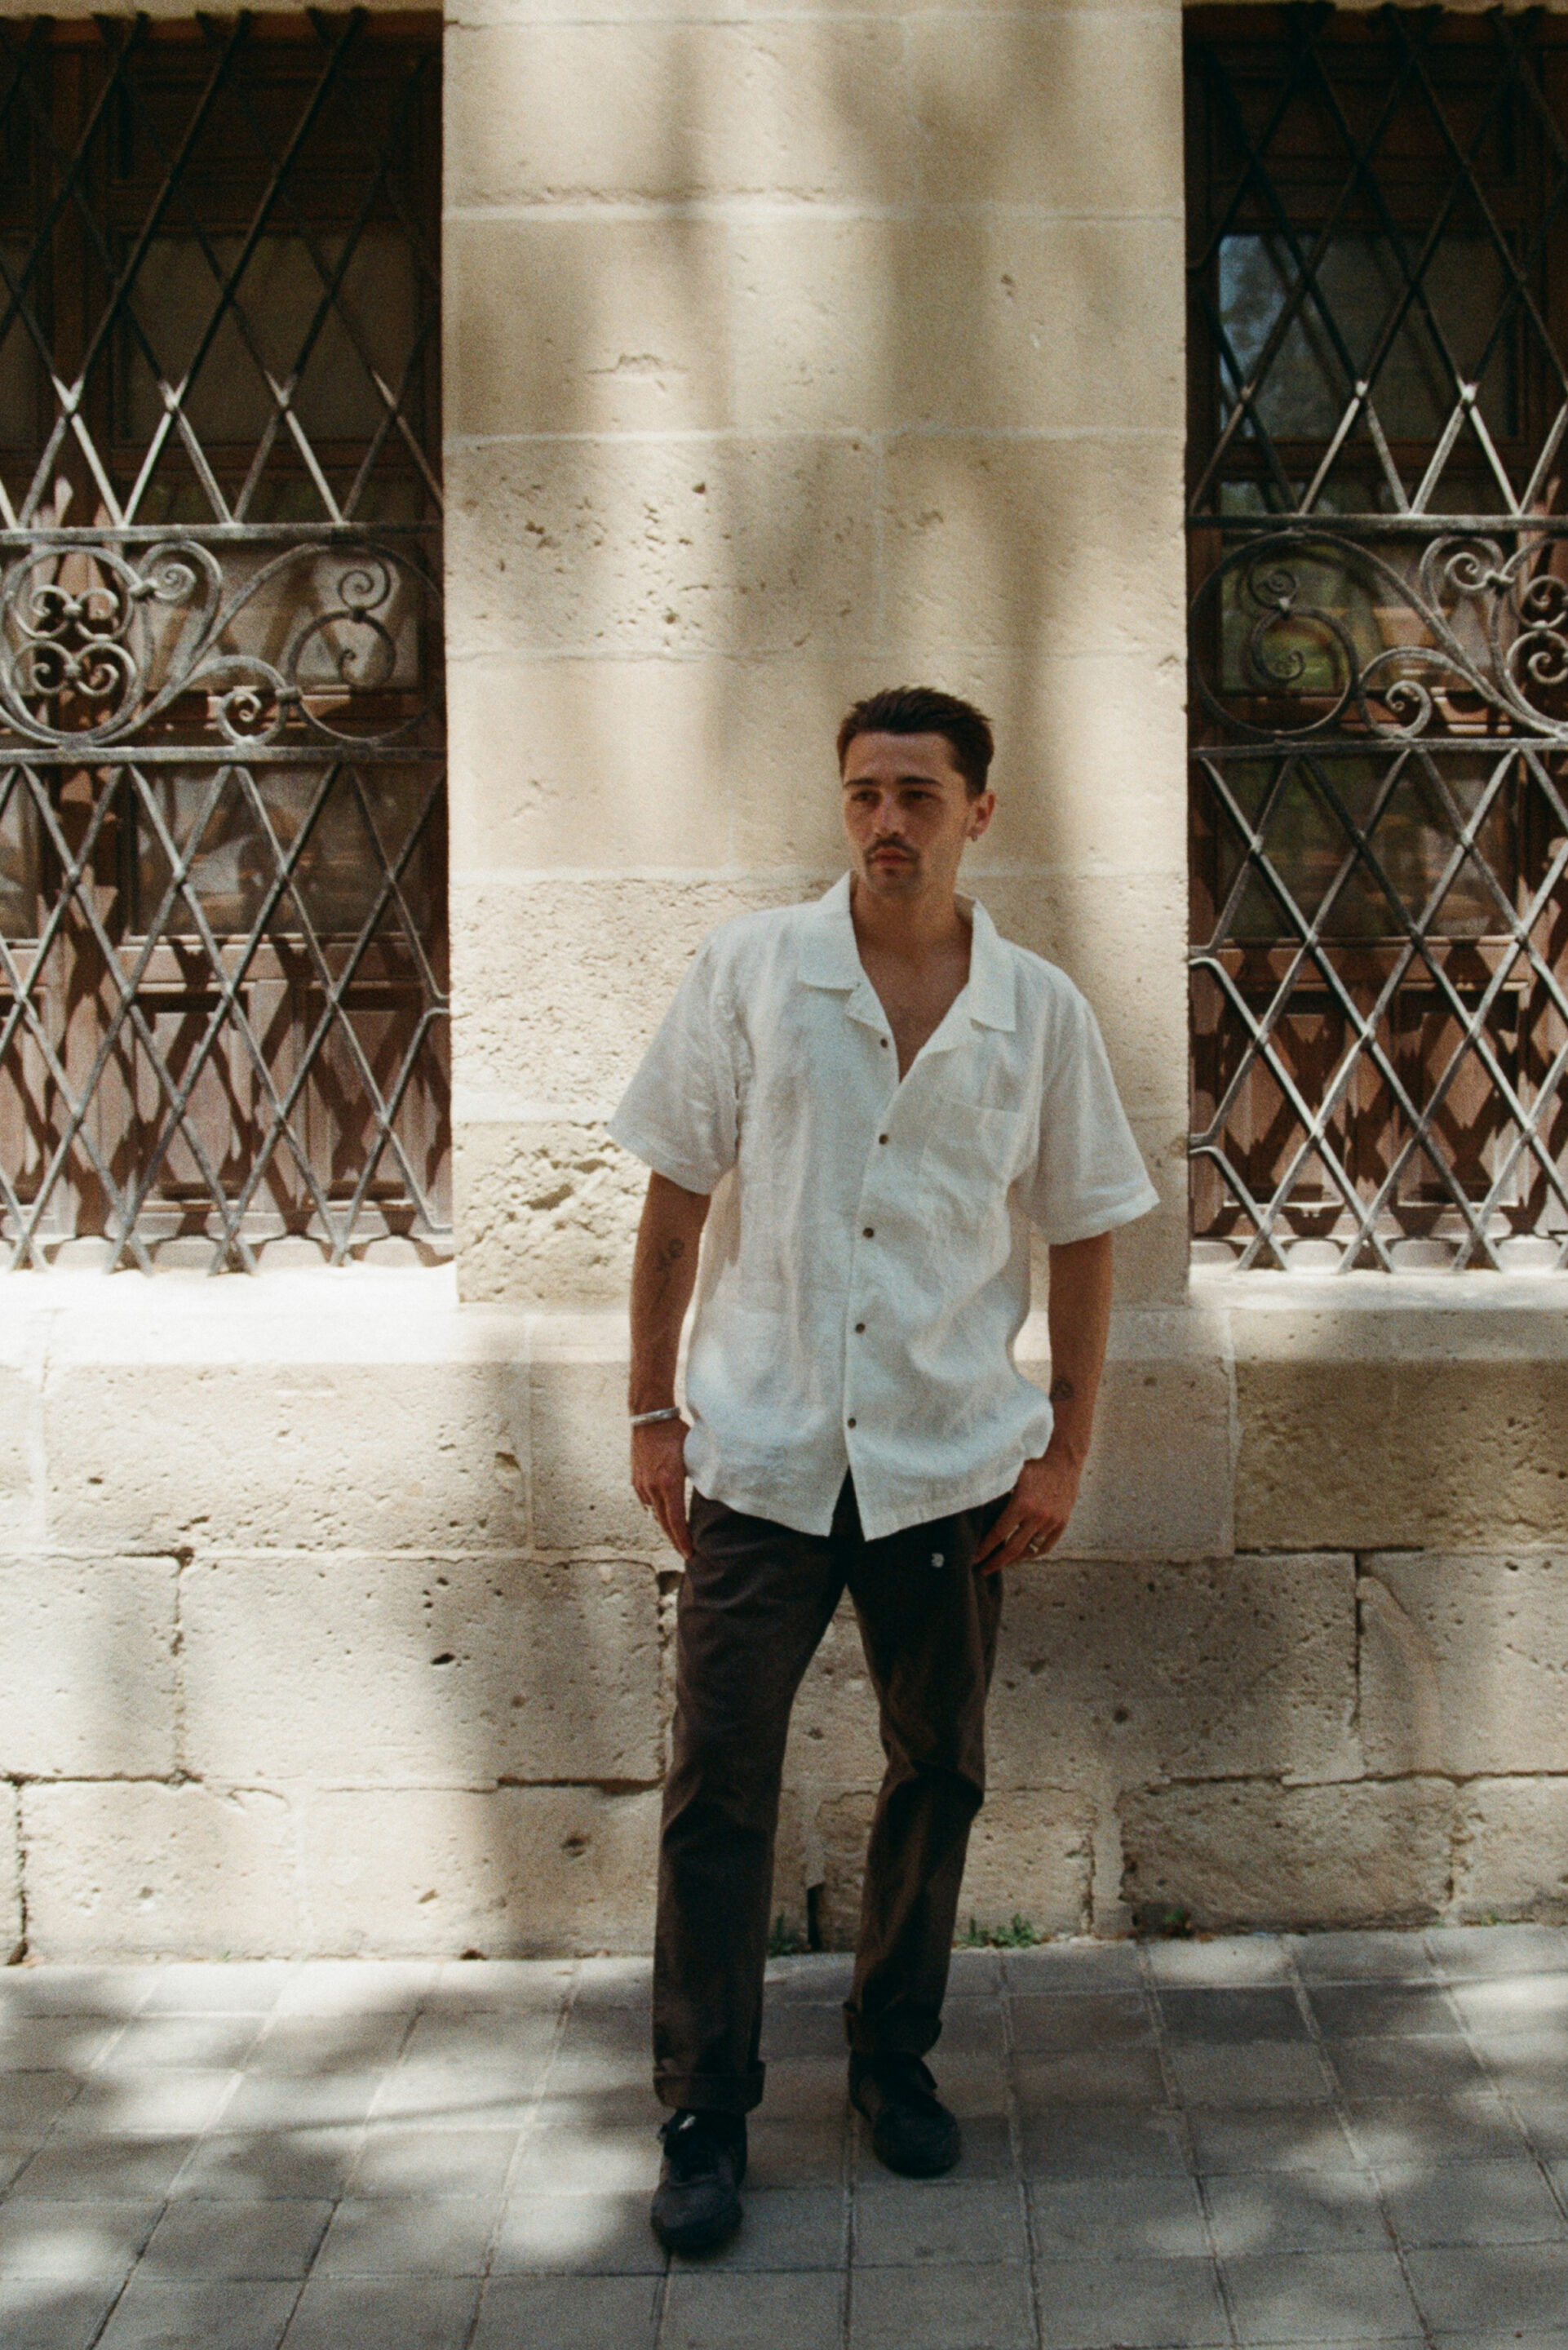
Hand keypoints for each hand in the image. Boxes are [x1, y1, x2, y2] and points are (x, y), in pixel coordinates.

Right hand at [631, 1416, 692, 1558]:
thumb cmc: (675, 1432)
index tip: (689, 1554)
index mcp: (668, 1483)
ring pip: (655, 1512)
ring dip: (666, 1523)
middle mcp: (652, 1487)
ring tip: (678, 1534)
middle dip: (675, 1539)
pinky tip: (664, 1511)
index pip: (675, 1520)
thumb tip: (714, 1489)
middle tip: (686, 1552)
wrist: (649, 1417)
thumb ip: (700, 1475)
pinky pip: (647, 1501)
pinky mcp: (636, 1479)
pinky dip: (657, 1508)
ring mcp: (641, 1484)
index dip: (682, 1539)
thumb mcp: (692, 1455)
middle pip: (663, 1523)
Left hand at [973, 1447, 1083, 1573]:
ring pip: (1031, 1550)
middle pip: (1013, 1549)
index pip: (998, 1534)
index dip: (985, 1549)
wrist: (1063, 1456)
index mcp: (1021, 1504)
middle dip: (996, 1562)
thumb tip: (970, 1498)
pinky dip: (1034, 1552)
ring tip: (1003, 1561)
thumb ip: (994, 1490)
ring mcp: (1052, 1521)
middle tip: (984, 1570)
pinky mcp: (1062, 1522)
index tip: (975, 1559)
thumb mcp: (1010, 1473)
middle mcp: (1037, 1517)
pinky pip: (1046, 1545)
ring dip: (1015, 1558)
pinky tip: (1024, 1554)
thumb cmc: (1033, 1461)